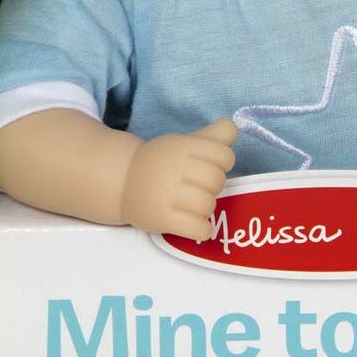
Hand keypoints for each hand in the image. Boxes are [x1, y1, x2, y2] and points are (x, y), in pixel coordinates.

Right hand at [121, 118, 237, 237]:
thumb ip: (213, 136)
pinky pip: (197, 229)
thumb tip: (234, 126)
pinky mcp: (162, 219)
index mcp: (182, 147)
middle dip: (214, 187)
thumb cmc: (161, 162)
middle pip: (217, 181)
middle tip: (199, 187)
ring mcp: (166, 194)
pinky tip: (195, 224)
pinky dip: (203, 230)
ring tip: (193, 206)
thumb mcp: (184, 142)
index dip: (223, 162)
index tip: (211, 166)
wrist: (122, 181)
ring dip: (206, 209)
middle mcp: (174, 168)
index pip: (224, 155)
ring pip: (208, 206)